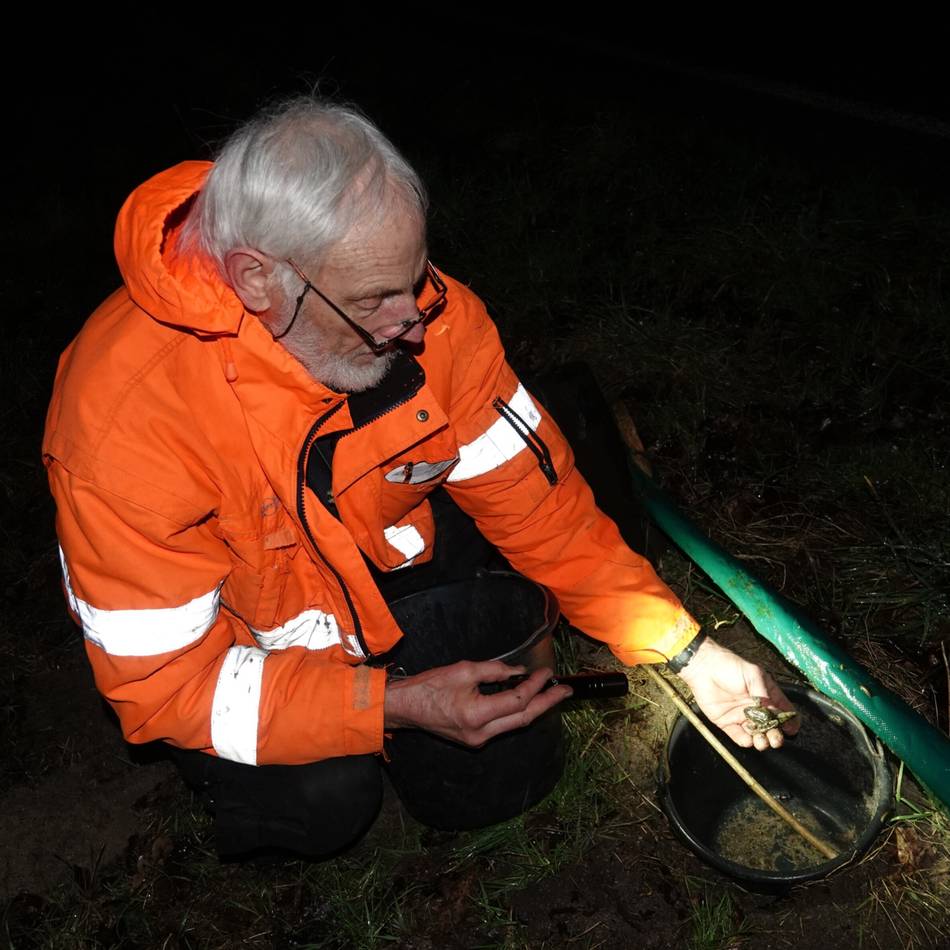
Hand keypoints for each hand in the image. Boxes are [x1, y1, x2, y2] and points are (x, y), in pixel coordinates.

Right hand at [384, 661, 571, 747]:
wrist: (405, 708)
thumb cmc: (430, 686)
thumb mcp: (464, 670)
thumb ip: (494, 670)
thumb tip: (519, 672)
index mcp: (477, 714)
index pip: (517, 700)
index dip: (535, 685)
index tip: (546, 672)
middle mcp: (481, 733)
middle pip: (523, 719)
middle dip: (547, 704)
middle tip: (566, 691)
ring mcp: (478, 740)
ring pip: (515, 725)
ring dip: (534, 709)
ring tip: (551, 694)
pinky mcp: (475, 740)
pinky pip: (503, 726)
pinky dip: (517, 713)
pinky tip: (526, 701)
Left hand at [677, 636, 798, 750]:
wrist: (703, 668)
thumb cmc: (729, 666)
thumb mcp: (752, 674)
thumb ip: (764, 692)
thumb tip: (774, 710)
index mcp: (766, 695)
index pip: (782, 711)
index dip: (789, 721)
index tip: (791, 728)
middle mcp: (755, 708)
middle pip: (771, 727)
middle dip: (776, 735)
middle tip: (775, 738)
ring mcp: (741, 716)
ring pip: (756, 734)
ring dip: (762, 741)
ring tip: (762, 740)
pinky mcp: (726, 723)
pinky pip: (738, 736)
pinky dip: (744, 741)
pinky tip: (748, 740)